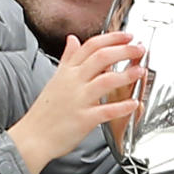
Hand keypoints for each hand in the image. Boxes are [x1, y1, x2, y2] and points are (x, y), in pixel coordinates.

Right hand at [9, 32, 143, 173]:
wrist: (33, 138)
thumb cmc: (45, 112)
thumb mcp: (55, 79)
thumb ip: (67, 58)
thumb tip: (72, 39)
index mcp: (67, 71)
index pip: (90, 46)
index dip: (111, 38)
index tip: (127, 36)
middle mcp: (73, 82)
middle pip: (101, 57)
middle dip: (124, 50)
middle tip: (139, 48)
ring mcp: (78, 100)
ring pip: (106, 80)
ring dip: (126, 75)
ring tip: (140, 71)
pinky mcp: (84, 119)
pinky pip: (106, 110)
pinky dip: (122, 107)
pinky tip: (134, 103)